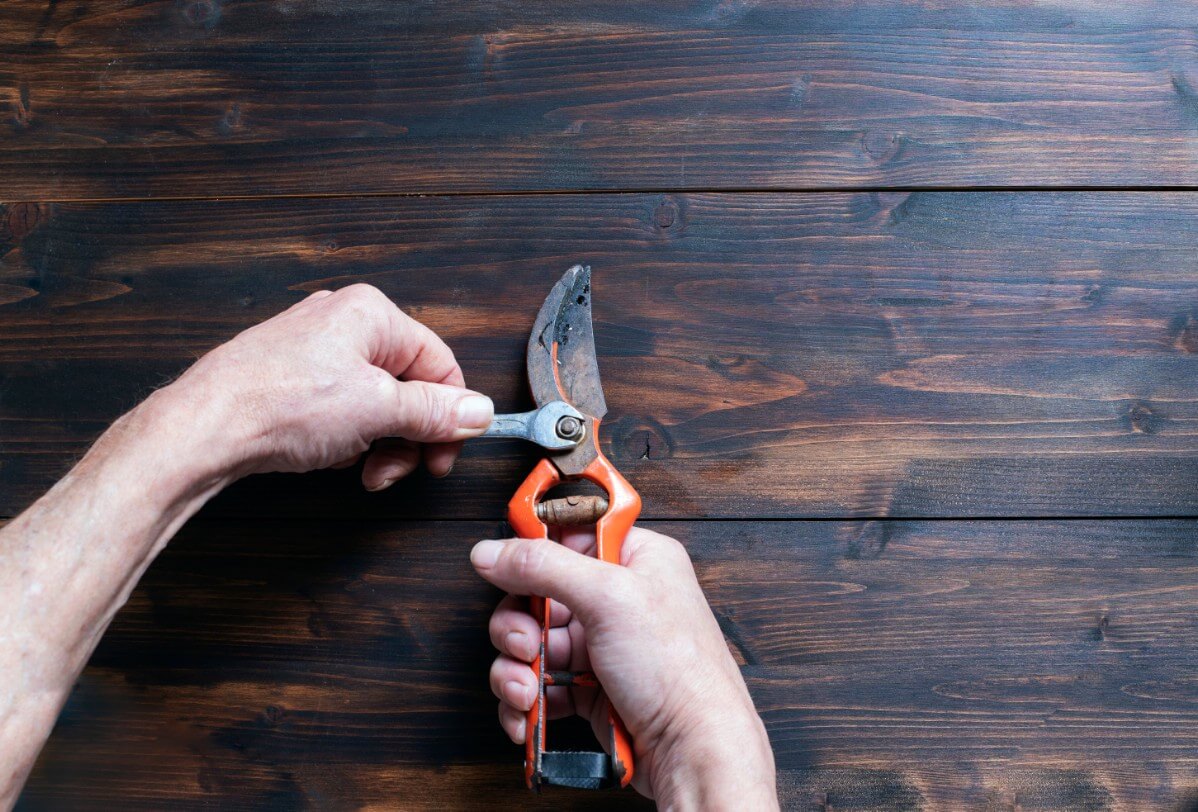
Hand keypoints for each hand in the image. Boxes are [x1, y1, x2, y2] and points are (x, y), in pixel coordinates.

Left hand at [160, 284, 492, 488]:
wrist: (205, 427)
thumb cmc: (279, 403)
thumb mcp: (378, 409)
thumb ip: (436, 411)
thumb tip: (477, 411)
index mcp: (370, 314)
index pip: (439, 363)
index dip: (451, 413)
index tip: (448, 452)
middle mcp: (341, 322)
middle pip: (406, 385)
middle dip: (407, 435)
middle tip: (398, 469)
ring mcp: (311, 350)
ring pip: (373, 402)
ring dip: (376, 443)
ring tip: (360, 468)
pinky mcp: (289, 378)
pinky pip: (340, 409)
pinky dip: (344, 438)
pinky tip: (327, 456)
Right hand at [471, 526, 777, 808]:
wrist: (693, 752)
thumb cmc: (678, 672)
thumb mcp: (608, 598)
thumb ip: (543, 566)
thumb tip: (492, 551)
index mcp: (636, 559)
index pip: (569, 534)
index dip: (534, 551)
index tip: (507, 568)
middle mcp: (617, 598)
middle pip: (537, 592)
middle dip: (517, 624)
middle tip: (523, 644)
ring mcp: (601, 645)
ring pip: (530, 642)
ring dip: (515, 669)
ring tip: (528, 692)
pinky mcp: (589, 688)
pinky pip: (537, 683)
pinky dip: (525, 701)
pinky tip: (529, 715)